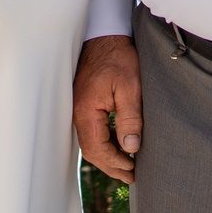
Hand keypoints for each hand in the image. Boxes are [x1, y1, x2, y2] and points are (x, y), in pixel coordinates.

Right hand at [74, 35, 144, 182]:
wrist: (105, 35)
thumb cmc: (118, 58)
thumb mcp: (130, 87)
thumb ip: (130, 119)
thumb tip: (131, 148)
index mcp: (86, 111)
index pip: (97, 149)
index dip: (115, 163)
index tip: (133, 169)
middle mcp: (78, 113)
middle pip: (90, 151)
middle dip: (111, 166)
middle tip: (131, 176)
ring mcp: (79, 108)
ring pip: (90, 142)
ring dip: (107, 156)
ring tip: (127, 165)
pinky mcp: (84, 104)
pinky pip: (92, 131)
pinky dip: (104, 143)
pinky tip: (119, 144)